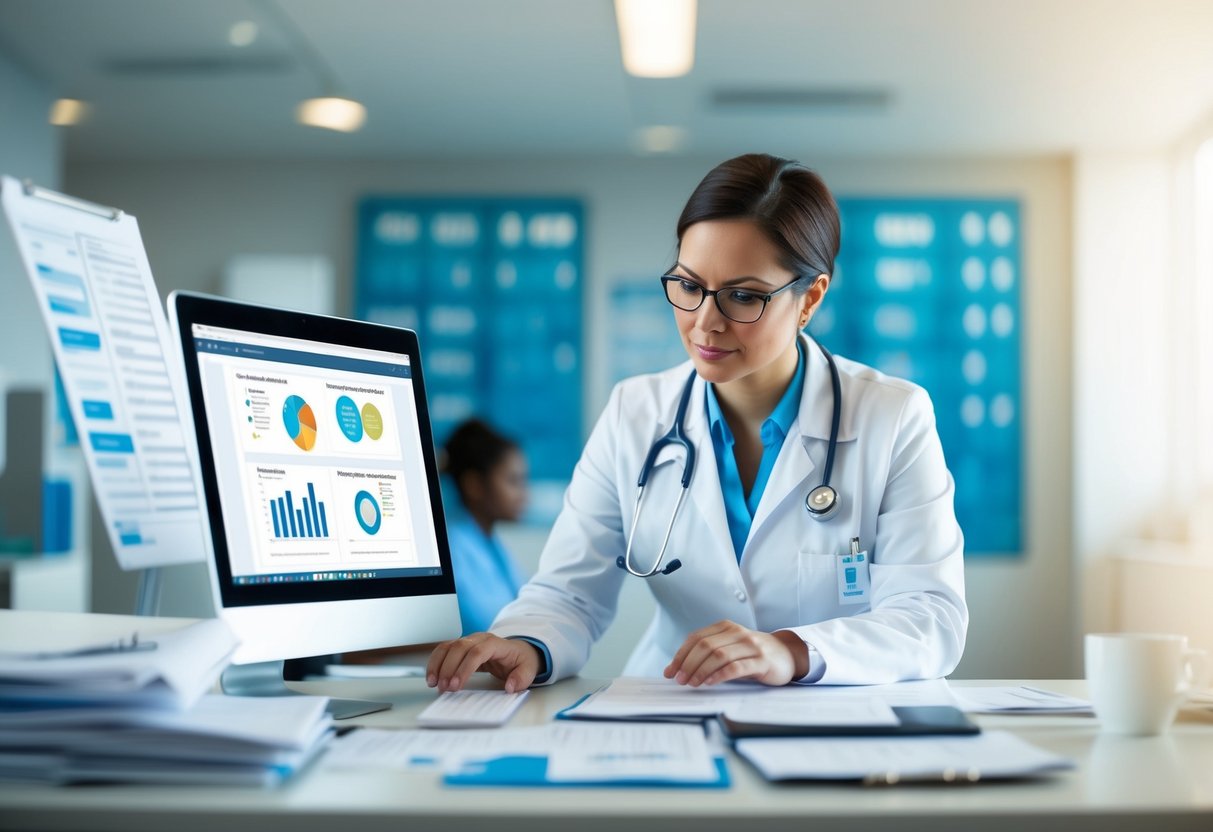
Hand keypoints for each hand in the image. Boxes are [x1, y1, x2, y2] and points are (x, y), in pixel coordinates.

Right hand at [426, 632, 541, 693]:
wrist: (518, 651)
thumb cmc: (521, 660)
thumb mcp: (529, 669)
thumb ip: (521, 678)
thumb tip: (510, 687)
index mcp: (496, 643)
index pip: (477, 652)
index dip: (465, 668)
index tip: (457, 685)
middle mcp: (480, 639)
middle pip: (459, 648)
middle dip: (449, 669)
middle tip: (444, 688)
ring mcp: (468, 641)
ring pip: (448, 647)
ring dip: (438, 665)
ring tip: (433, 683)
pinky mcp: (460, 647)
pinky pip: (444, 651)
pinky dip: (435, 662)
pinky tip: (432, 677)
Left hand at [663, 620, 808, 686]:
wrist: (787, 654)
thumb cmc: (753, 653)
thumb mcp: (730, 647)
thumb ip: (709, 653)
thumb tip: (680, 668)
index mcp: (726, 627)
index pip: (696, 638)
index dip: (680, 655)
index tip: (670, 671)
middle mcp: (737, 633)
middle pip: (705, 646)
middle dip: (688, 664)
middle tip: (680, 679)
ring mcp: (751, 645)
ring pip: (719, 655)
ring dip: (701, 670)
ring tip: (692, 683)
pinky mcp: (762, 660)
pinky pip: (737, 666)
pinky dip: (720, 675)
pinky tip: (710, 683)